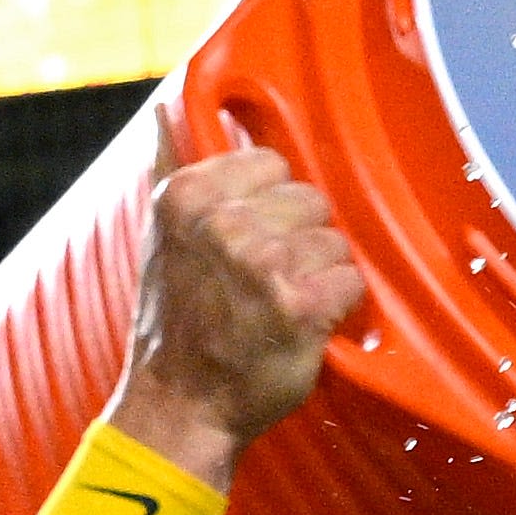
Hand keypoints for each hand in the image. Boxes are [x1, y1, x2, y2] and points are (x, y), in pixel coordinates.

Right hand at [110, 139, 363, 482]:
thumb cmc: (180, 324)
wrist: (180, 405)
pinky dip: (340, 307)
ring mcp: (261, 263)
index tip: (254, 240)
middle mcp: (222, 222)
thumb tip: (166, 109)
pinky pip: (353, 282)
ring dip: (321, 276)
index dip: (274, 206)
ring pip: (336, 242)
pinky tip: (306, 324)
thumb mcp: (162, 237)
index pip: (272, 163)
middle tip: (266, 283)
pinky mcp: (298, 306)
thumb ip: (173, 171)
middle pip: (311, 200)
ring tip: (282, 305)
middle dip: (300, 241)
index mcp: (187, 195)